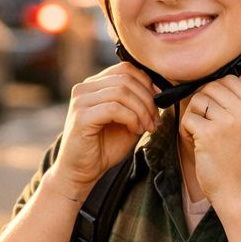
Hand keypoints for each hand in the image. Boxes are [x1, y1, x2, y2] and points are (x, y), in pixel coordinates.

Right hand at [52, 63, 160, 196]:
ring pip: (122, 92)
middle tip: (155, 120)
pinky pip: (114, 108)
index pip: (125, 69)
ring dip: (141, 110)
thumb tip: (159, 90)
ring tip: (147, 127)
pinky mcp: (81, 117)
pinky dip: (131, 118)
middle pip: (125, 79)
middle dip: (147, 99)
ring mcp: (80, 101)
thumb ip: (137, 103)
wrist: (80, 172)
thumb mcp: (127, 121)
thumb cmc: (103, 148)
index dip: (147, 81)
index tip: (160, 100)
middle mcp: (84, 88)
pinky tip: (135, 130)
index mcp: (94, 85)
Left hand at [177, 76, 240, 209]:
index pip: (229, 80)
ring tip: (198, 134)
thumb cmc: (240, 162)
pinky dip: (186, 130)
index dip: (214, 91)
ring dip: (192, 116)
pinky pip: (188, 118)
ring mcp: (228, 122)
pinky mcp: (209, 133)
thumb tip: (224, 78)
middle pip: (211, 87)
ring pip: (197, 100)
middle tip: (202, 122)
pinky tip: (194, 143)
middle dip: (200, 103)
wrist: (239, 192)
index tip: (211, 109)